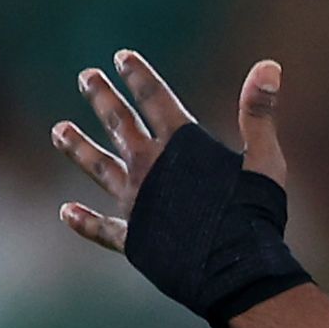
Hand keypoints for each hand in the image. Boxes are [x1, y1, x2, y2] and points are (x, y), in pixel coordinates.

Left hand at [51, 49, 289, 256]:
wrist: (237, 270)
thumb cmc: (256, 215)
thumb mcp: (265, 159)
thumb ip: (259, 113)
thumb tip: (269, 65)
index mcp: (182, 146)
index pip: (155, 99)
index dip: (139, 76)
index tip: (121, 57)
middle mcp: (151, 169)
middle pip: (120, 124)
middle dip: (102, 98)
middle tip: (85, 77)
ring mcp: (137, 204)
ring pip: (100, 168)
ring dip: (78, 148)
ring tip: (58, 131)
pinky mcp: (134, 239)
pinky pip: (103, 229)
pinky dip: (84, 222)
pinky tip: (66, 212)